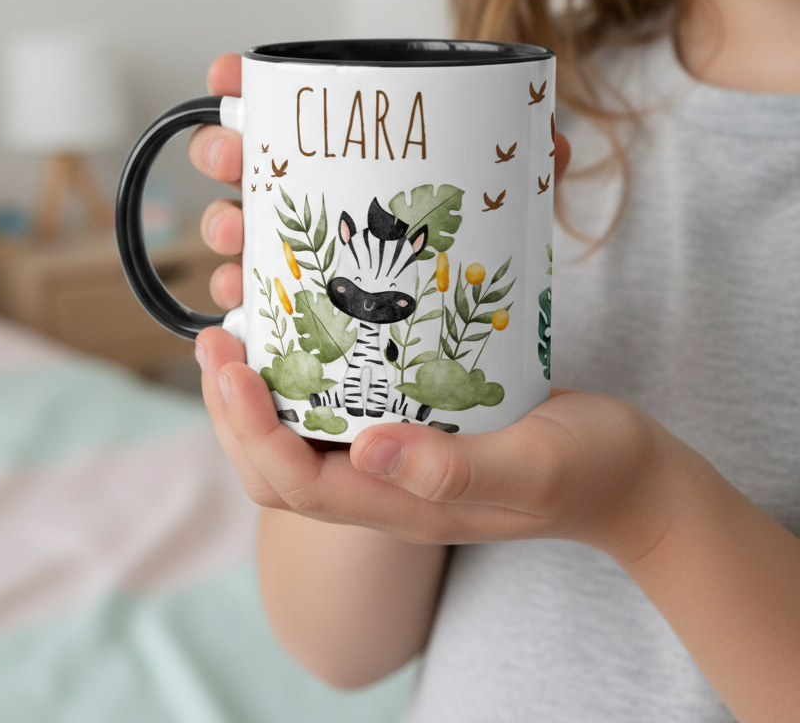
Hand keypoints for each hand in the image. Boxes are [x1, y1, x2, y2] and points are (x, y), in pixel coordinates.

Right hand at [188, 52, 571, 309]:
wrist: (474, 325)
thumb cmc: (476, 246)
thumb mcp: (502, 198)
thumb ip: (530, 163)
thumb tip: (551, 138)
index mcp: (346, 153)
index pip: (282, 109)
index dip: (242, 87)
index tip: (226, 77)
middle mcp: (309, 193)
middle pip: (242, 163)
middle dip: (219, 151)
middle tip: (231, 157)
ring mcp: (297, 249)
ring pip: (238, 227)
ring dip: (221, 224)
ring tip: (236, 232)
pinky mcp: (297, 304)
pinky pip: (252, 296)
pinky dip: (235, 296)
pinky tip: (240, 300)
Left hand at [196, 325, 678, 562]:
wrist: (628, 475)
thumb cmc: (589, 468)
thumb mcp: (533, 465)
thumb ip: (454, 470)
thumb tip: (364, 452)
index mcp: (403, 507)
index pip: (296, 482)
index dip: (251, 429)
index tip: (230, 365)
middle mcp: (384, 489)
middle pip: (275, 470)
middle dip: (231, 412)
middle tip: (213, 342)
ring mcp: (393, 463)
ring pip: (295, 442)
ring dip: (254, 396)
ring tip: (233, 336)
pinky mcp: (408, 431)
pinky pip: (333, 413)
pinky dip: (299, 380)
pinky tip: (298, 335)